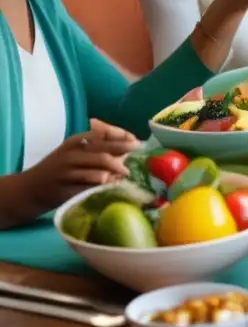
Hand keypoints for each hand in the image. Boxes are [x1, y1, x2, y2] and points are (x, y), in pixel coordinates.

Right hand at [23, 119, 139, 210]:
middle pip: (103, 153)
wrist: (31, 188)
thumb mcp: (74, 151)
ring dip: (115, 173)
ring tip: (125, 172)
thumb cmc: (60, 167)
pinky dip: (105, 187)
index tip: (135, 141)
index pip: (102, 135)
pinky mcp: (67, 191)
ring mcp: (68, 174)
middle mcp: (70, 156)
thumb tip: (129, 145)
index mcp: (74, 143)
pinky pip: (92, 189)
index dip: (121, 137)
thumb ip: (97, 146)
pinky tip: (112, 185)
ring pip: (99, 173)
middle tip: (137, 156)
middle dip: (123, 154)